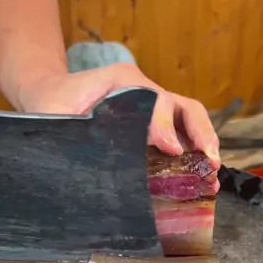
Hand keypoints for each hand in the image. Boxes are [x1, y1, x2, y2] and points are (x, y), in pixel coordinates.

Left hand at [17, 63, 219, 167]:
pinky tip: (202, 180)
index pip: (154, 101)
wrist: (49, 97)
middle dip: (201, 134)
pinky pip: (184, 138)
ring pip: (192, 122)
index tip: (169, 148)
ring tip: (212, 174)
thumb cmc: (51, 104)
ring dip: (206, 146)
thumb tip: (98, 157)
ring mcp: (156, 111)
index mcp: (124, 82)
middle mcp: (147, 93)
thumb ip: (75, 127)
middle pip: (185, 108)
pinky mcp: (157, 129)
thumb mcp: (56, 112)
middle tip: (209, 161)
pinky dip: (196, 157)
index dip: (163, 124)